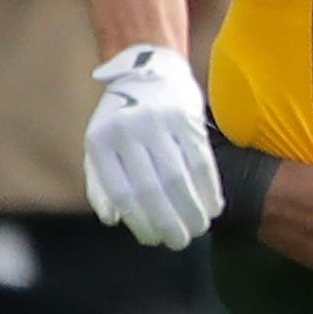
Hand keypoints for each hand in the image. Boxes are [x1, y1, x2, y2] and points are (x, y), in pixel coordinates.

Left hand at [85, 44, 222, 248]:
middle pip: (153, 188)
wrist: (147, 71)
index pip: (123, 193)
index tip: (154, 240)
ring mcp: (158, 121)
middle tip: (181, 242)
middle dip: (169, 222)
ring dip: (192, 209)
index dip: (141, 222)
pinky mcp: (186, 116)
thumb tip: (114, 220)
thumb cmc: (120, 120)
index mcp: (101, 141)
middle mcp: (127, 129)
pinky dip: (209, 188)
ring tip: (199, 228)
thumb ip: (101, 185)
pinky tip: (213, 205)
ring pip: (179, 177)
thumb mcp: (99, 147)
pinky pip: (201, 160)